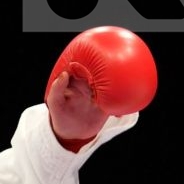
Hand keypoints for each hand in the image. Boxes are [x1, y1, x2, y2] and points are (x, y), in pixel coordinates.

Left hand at [44, 25, 155, 150]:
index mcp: (76, 80)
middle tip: (114, 55)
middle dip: (106, 60)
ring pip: (110, 80)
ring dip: (118, 75)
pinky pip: (117, 97)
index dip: (87, 55)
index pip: (82, 63)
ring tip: (125, 69)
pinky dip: (123, 94)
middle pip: (99, 68)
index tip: (93, 49)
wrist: (73, 134)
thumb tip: (64, 74)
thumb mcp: (54, 104)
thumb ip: (56, 89)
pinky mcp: (107, 104)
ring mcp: (99, 93)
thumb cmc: (60, 117)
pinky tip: (128, 92)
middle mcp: (89, 83)